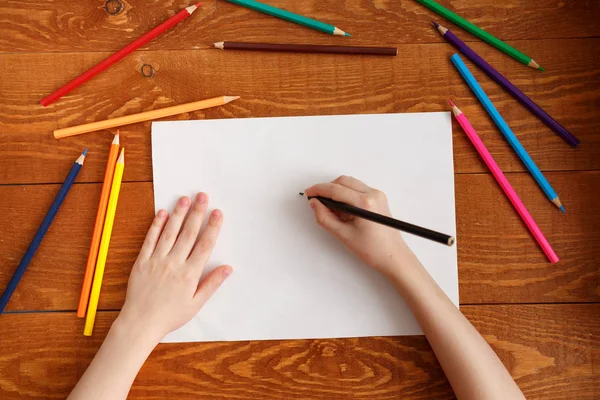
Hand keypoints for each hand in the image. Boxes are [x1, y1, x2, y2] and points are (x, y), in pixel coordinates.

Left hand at [117, 193, 231, 343]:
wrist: (140, 323)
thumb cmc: (170, 316)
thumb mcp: (196, 304)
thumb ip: (212, 283)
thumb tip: (227, 268)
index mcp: (190, 274)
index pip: (204, 245)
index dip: (212, 227)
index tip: (217, 213)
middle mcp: (174, 263)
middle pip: (189, 233)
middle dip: (197, 213)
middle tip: (202, 196)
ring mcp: (157, 260)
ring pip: (170, 232)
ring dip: (178, 214)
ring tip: (185, 199)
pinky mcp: (142, 261)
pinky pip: (150, 240)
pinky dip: (156, 226)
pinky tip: (163, 213)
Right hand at [304, 176, 414, 277]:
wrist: (393, 256)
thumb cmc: (372, 250)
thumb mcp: (343, 235)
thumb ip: (325, 218)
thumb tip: (314, 204)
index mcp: (365, 203)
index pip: (336, 189)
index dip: (319, 190)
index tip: (308, 193)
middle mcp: (373, 194)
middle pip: (343, 181)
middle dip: (327, 189)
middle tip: (317, 202)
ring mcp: (377, 195)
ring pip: (350, 183)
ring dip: (337, 191)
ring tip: (330, 209)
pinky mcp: (379, 198)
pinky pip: (357, 189)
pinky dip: (346, 195)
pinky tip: (342, 210)